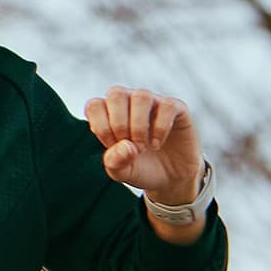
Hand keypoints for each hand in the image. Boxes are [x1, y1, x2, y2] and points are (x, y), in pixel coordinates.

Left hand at [84, 86, 202, 204]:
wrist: (170, 177)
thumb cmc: (139, 167)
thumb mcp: (122, 171)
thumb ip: (115, 161)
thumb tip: (126, 146)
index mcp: (108, 111)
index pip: (95, 105)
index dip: (101, 127)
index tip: (112, 147)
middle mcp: (128, 101)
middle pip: (116, 93)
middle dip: (119, 124)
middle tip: (129, 147)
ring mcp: (152, 101)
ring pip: (141, 96)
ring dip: (139, 125)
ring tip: (143, 147)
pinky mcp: (175, 107)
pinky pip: (167, 106)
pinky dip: (160, 128)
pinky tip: (156, 143)